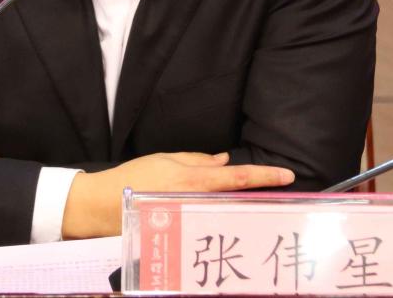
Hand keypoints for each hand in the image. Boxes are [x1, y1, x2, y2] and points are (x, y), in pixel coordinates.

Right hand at [61, 151, 293, 238]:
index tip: (287, 175)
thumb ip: (199, 160)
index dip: (265, 176)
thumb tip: (224, 161)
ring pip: (226, 215)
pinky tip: (228, 222)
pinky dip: (220, 221)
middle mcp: (197, 202)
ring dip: (242, 212)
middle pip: (238, 201)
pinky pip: (208, 225)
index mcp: (195, 180)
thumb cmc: (135, 177)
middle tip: (281, 195)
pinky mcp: (183, 233)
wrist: (105, 206)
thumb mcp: (167, 160)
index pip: (239, 177)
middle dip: (259, 198)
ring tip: (259, 211)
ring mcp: (192, 221)